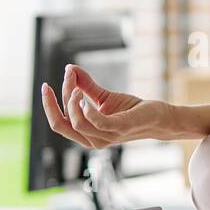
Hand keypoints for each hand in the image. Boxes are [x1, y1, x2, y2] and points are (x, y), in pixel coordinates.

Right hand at [40, 63, 176, 146]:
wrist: (158, 118)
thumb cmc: (131, 110)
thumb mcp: (103, 97)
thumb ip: (85, 86)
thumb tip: (69, 68)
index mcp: (86, 134)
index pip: (59, 122)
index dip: (50, 102)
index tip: (51, 82)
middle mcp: (93, 140)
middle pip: (61, 125)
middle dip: (52, 103)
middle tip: (56, 81)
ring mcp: (107, 136)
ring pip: (77, 123)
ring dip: (72, 101)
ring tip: (76, 86)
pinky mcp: (120, 128)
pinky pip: (98, 123)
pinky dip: (87, 110)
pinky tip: (83, 97)